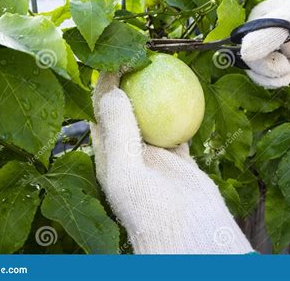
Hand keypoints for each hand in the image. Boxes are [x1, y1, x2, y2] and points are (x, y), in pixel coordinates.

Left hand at [90, 73, 253, 253]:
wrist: (187, 233)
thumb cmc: (148, 209)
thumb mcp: (124, 171)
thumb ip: (118, 131)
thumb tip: (112, 91)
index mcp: (108, 155)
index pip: (102, 111)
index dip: (106, 84)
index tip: (117, 59)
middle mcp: (129, 152)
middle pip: (126, 108)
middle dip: (130, 82)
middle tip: (140, 57)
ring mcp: (154, 154)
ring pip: (153, 115)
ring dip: (155, 92)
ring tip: (161, 67)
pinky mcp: (178, 157)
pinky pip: (179, 127)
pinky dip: (181, 110)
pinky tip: (186, 93)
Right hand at [240, 0, 289, 88]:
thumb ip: (266, 35)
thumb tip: (244, 54)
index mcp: (258, 24)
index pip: (248, 56)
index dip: (264, 67)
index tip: (284, 68)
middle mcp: (268, 39)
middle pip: (261, 71)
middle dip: (284, 75)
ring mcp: (285, 52)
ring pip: (282, 78)